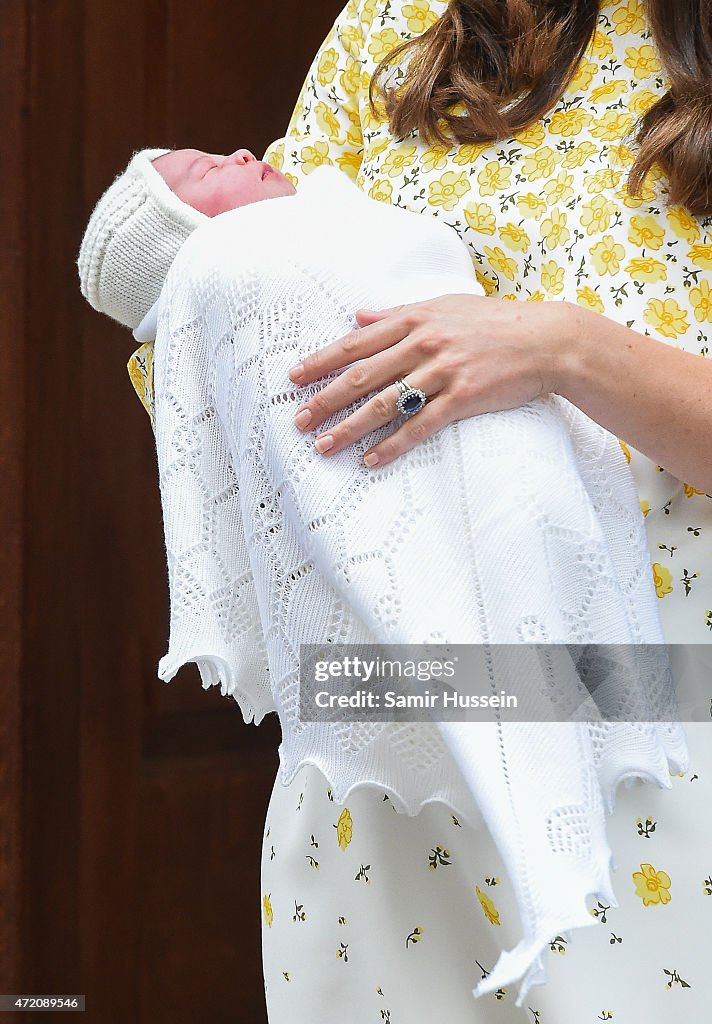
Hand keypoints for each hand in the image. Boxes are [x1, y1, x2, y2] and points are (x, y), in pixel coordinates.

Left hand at [288, 293, 576, 467]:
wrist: (546, 339)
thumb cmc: (494, 321)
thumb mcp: (443, 306)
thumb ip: (398, 314)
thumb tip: (357, 316)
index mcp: (414, 320)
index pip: (356, 343)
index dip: (322, 361)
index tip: (295, 378)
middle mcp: (424, 343)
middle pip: (363, 376)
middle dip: (326, 399)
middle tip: (299, 421)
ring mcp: (444, 371)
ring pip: (386, 403)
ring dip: (351, 427)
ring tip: (325, 446)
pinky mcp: (464, 398)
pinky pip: (422, 426)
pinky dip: (395, 445)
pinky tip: (372, 461)